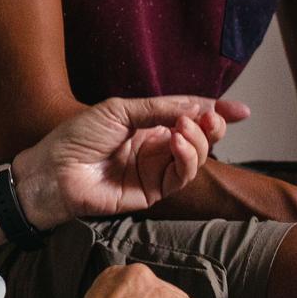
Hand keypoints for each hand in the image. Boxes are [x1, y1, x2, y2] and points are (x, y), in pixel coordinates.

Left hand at [14, 95, 249, 229]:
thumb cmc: (77, 136)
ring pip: (195, 157)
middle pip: (199, 137)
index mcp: (147, 123)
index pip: (189, 116)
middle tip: (210, 117)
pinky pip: (181, 176)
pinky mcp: (153, 192)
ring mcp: (155, 170)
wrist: (54, 170)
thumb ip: (160, 108)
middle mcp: (155, 146)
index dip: (215, 112)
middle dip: (212, 125)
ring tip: (183, 128)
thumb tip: (198, 106)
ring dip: (198, 140)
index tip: (242, 110)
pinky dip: (186, 157)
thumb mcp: (120, 110)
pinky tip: (175, 141)